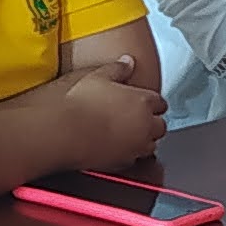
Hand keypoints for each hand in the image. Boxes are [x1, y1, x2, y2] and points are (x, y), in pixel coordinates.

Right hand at [43, 50, 169, 171]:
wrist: (64, 132)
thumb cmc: (79, 103)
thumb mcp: (97, 76)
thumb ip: (117, 68)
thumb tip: (127, 62)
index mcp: (142, 101)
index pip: (160, 102)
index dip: (152, 102)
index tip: (144, 101)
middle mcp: (145, 125)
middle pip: (160, 126)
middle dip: (152, 123)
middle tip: (137, 118)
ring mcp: (135, 146)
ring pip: (151, 145)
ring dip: (144, 140)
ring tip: (129, 134)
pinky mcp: (123, 163)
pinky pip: (133, 159)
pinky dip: (128, 154)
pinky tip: (115, 147)